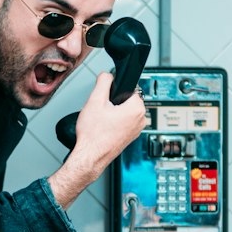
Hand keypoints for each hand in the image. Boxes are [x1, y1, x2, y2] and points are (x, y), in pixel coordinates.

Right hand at [47, 71, 146, 212]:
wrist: (90, 156)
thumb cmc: (93, 135)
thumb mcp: (94, 100)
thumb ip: (103, 81)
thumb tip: (107, 75)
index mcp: (137, 109)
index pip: (129, 88)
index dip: (114, 91)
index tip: (105, 99)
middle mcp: (141, 120)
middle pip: (126, 100)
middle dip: (113, 102)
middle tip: (101, 111)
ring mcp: (137, 130)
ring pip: (124, 111)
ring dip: (113, 113)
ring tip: (101, 121)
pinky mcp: (130, 137)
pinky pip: (123, 123)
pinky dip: (113, 123)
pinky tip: (103, 128)